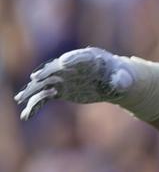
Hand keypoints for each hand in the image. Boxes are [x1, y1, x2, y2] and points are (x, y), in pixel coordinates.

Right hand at [15, 47, 135, 120]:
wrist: (113, 81)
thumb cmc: (120, 77)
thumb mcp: (124, 79)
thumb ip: (121, 80)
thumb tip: (119, 83)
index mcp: (90, 59)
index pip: (79, 57)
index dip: (72, 59)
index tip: (63, 62)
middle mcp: (72, 66)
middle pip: (55, 69)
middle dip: (46, 74)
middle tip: (35, 80)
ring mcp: (64, 78)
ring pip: (45, 83)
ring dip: (33, 91)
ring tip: (21, 99)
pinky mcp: (60, 89)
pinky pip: (45, 96)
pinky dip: (36, 104)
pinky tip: (28, 115)